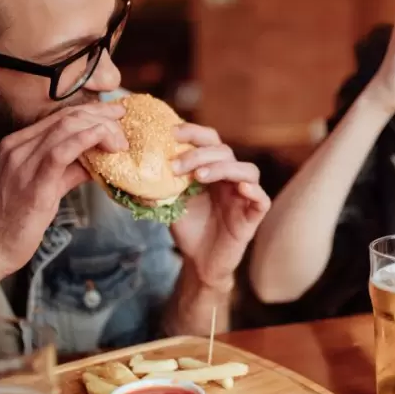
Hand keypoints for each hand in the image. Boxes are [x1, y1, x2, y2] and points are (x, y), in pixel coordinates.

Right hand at [0, 103, 127, 276]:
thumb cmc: (19, 219)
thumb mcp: (47, 185)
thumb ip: (71, 169)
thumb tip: (99, 159)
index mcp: (18, 144)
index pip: (59, 116)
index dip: (91, 110)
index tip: (114, 113)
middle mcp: (18, 148)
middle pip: (66, 117)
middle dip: (100, 115)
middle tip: (123, 121)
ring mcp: (22, 163)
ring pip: (66, 128)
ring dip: (100, 129)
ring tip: (120, 140)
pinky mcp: (33, 184)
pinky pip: (61, 153)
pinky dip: (86, 140)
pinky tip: (104, 141)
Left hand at [169, 124, 270, 289]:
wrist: (199, 261)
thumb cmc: (189, 228)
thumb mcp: (170, 202)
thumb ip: (160, 185)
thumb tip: (133, 173)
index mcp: (212, 169)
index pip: (209, 141)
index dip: (194, 133)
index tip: (172, 133)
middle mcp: (230, 178)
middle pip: (225, 152)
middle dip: (199, 154)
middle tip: (176, 166)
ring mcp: (243, 196)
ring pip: (247, 170)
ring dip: (223, 168)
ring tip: (200, 177)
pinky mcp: (253, 216)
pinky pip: (261, 199)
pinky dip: (253, 190)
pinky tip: (239, 189)